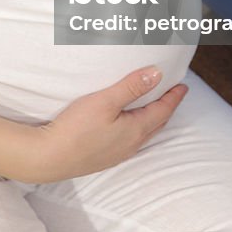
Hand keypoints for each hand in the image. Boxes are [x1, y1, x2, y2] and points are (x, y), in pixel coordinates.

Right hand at [32, 67, 187, 181]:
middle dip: (167, 108)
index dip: (174, 97)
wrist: (48, 157)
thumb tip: (157, 74)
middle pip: (157, 124)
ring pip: (144, 134)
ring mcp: (117, 154)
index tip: (183, 86)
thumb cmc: (76, 128)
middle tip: (173, 95)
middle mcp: (131, 145)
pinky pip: (131, 140)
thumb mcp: (105, 101)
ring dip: (153, 119)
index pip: (162, 111)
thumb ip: (132, 87)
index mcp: (135, 130)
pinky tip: (129, 125)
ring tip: (154, 107)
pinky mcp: (104, 157)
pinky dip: (138, 128)